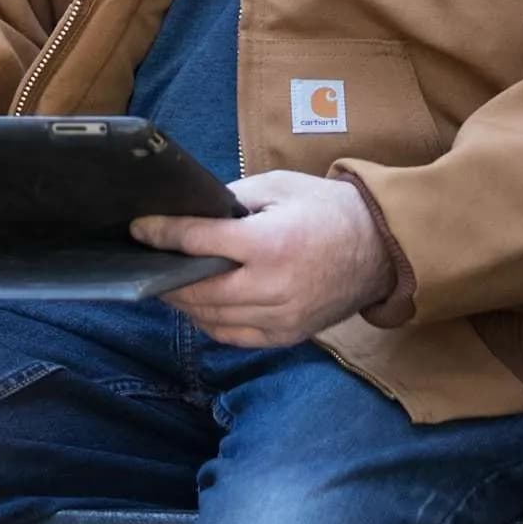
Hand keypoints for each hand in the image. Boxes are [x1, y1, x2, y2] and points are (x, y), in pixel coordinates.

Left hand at [133, 170, 391, 346]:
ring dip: (184, 303)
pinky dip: (210, 323)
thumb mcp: (280, 187)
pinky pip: (235, 336)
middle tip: (147, 261)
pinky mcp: (288, 335)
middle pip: (199, 289)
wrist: (382, 248)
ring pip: (213, 318)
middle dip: (167, 277)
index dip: (163, 234)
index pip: (199, 242)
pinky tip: (198, 306)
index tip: (139, 228)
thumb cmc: (329, 210)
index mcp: (270, 244)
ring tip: (167, 284)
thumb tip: (192, 212)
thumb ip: (233, 200)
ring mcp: (281, 317)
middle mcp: (273, 286)